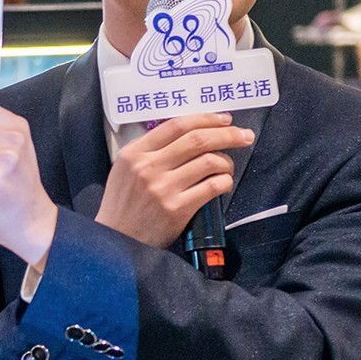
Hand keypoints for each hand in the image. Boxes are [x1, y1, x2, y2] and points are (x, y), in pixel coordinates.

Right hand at [96, 114, 253, 248]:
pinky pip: (212, 187)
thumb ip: (150, 150)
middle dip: (228, 134)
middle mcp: (149, 167)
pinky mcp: (177, 209)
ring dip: (227, 162)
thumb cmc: (123, 204)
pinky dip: (225, 182)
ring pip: (210, 162)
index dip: (206, 119)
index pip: (177, 125)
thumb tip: (189, 133)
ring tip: (228, 167)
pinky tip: (224, 184)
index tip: (224, 120)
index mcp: (135, 152)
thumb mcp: (125, 168)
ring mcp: (164, 188)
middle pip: (198, 140)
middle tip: (243, 136)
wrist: (116, 240)